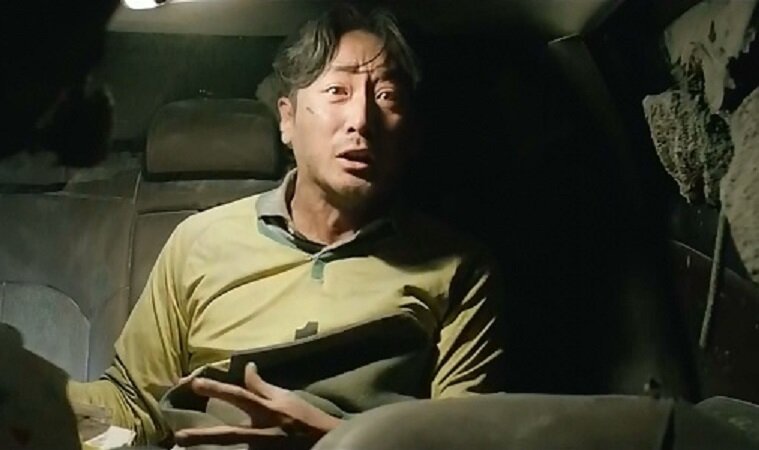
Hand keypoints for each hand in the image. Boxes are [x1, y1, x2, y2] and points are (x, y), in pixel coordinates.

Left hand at [174, 363, 342, 447]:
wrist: (325, 442)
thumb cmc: (305, 417)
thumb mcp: (285, 397)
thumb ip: (262, 386)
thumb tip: (247, 367)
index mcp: (267, 411)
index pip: (239, 396)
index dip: (216, 389)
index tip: (194, 384)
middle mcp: (262, 432)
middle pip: (228, 434)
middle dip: (203, 436)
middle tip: (178, 437)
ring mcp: (262, 449)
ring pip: (233, 449)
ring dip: (210, 449)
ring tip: (185, 449)